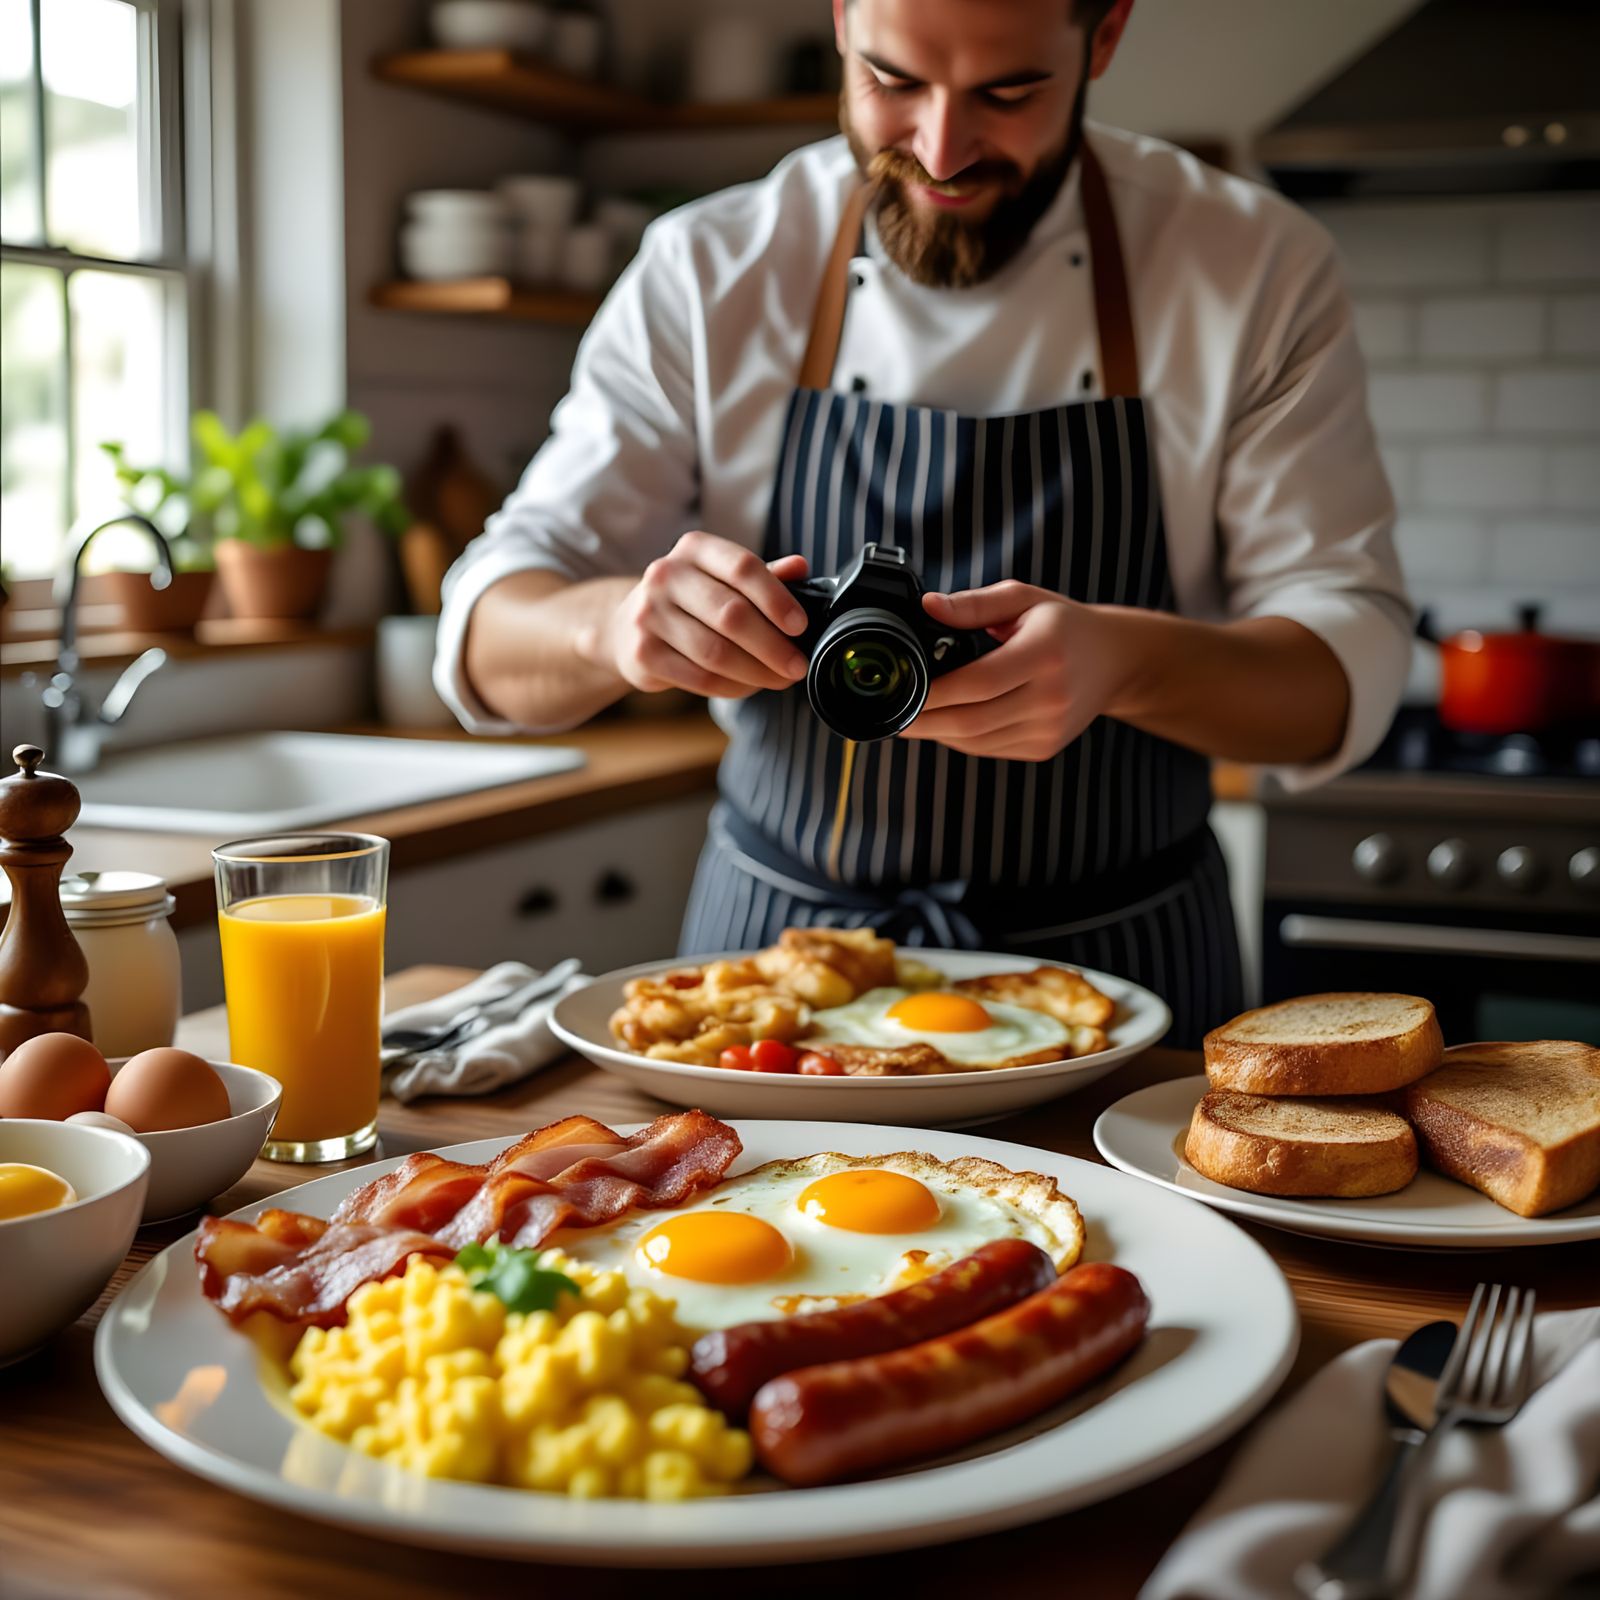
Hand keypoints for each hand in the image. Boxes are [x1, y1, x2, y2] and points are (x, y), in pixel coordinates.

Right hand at [596, 531, 810, 698]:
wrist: (628, 627)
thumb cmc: (690, 601)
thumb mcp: (724, 578)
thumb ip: (763, 575)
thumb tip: (801, 567)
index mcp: (694, 548)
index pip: (743, 567)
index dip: (777, 599)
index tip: (800, 627)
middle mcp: (666, 574)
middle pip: (732, 615)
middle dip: (773, 646)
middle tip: (796, 666)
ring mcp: (649, 614)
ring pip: (716, 652)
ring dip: (756, 672)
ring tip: (779, 680)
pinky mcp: (643, 652)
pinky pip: (699, 677)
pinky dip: (732, 687)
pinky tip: (749, 686)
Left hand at [902, 582, 1128, 760]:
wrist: (1115, 661)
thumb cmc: (1063, 625)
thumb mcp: (1023, 598)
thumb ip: (973, 604)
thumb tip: (928, 606)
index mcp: (1044, 653)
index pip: (978, 682)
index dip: (934, 692)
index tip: (901, 689)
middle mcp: (1051, 697)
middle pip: (972, 720)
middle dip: (924, 721)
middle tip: (892, 715)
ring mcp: (1049, 728)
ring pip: (977, 741)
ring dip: (938, 733)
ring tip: (911, 719)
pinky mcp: (1044, 748)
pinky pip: (989, 749)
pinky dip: (960, 739)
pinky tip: (944, 724)